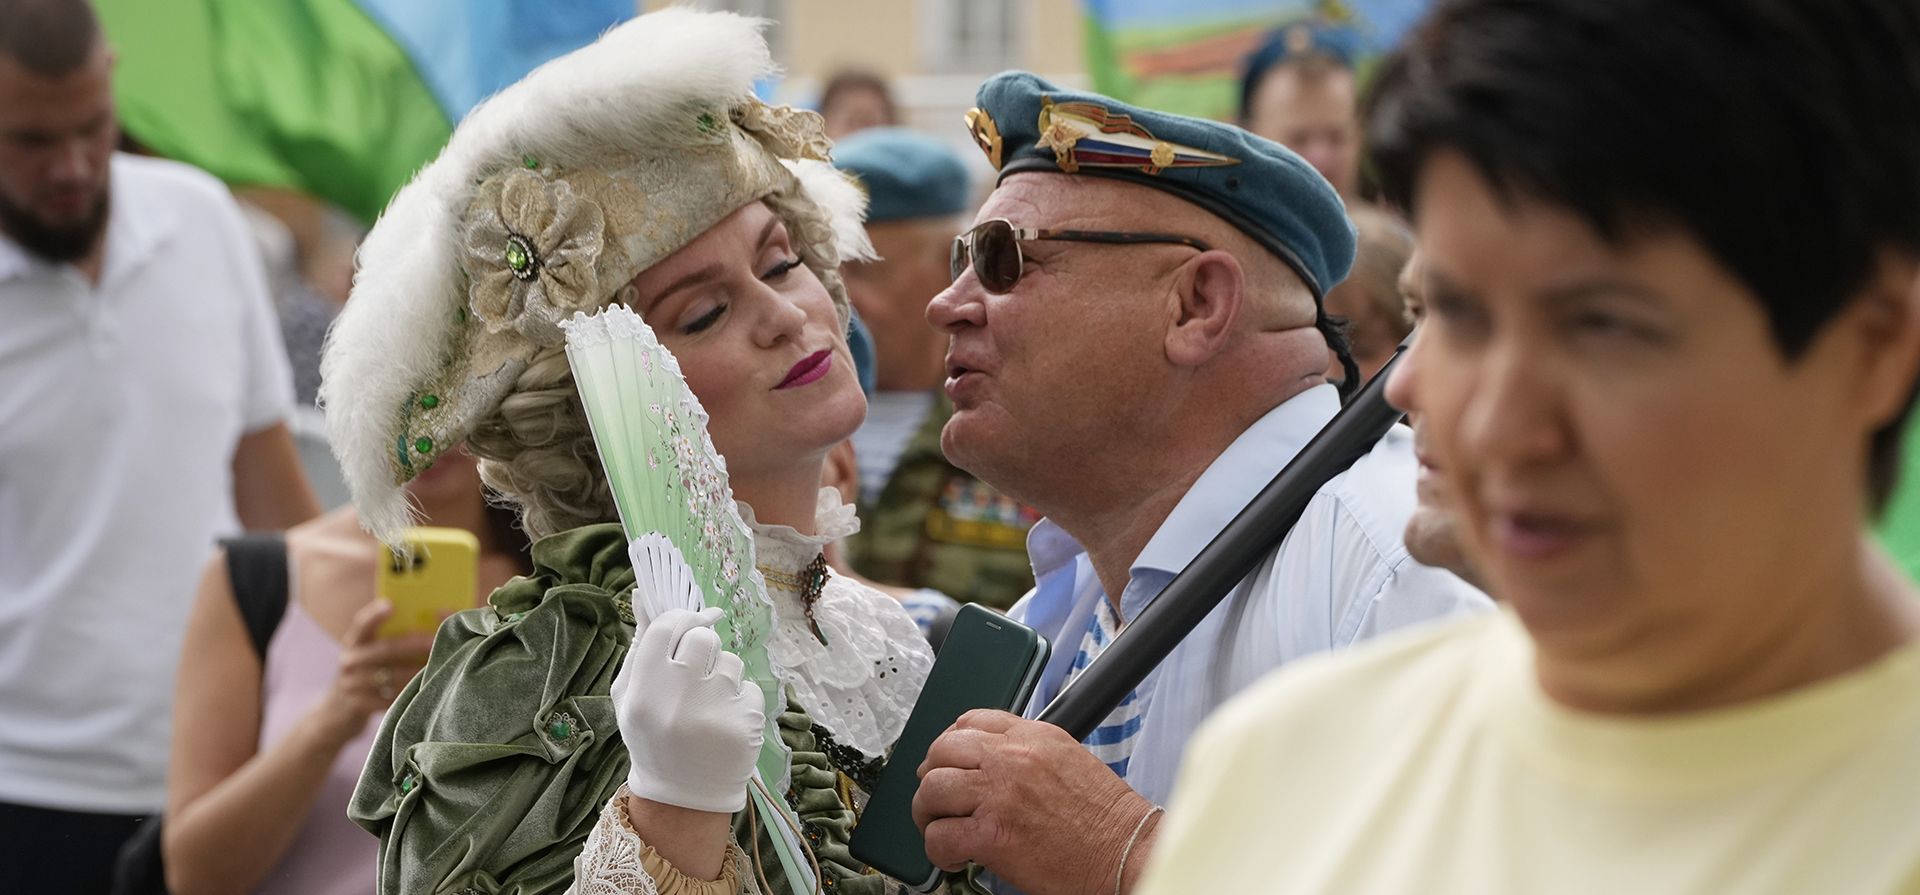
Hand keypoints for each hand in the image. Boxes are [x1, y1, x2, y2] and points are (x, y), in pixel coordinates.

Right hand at [313, 599, 432, 744]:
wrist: (338, 711)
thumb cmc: (369, 674)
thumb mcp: (370, 654)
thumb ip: (394, 638)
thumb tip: (436, 617)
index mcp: (354, 642)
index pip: (362, 624)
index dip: (375, 615)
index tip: (390, 604)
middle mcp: (349, 661)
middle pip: (384, 650)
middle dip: (413, 645)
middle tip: (435, 641)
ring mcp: (351, 685)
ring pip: (390, 676)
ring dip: (416, 672)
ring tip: (439, 668)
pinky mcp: (358, 706)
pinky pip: (388, 699)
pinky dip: (408, 694)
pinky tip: (425, 691)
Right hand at [613, 607, 764, 812]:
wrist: (681, 795)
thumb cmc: (652, 736)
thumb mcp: (630, 696)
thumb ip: (639, 645)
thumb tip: (644, 595)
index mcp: (644, 690)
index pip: (669, 626)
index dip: (683, 617)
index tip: (692, 622)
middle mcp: (678, 698)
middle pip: (703, 637)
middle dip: (702, 648)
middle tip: (697, 671)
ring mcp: (715, 710)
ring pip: (730, 661)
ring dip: (722, 675)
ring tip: (708, 706)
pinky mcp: (746, 723)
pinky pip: (749, 687)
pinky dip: (740, 701)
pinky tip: (723, 723)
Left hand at [913, 710, 1158, 894]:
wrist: (1126, 852)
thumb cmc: (1106, 818)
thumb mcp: (1069, 760)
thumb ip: (1029, 754)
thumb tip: (992, 764)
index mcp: (1033, 737)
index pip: (970, 721)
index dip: (949, 744)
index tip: (947, 763)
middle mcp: (1012, 759)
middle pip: (942, 750)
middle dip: (931, 775)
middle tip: (937, 799)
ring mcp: (999, 795)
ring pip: (932, 790)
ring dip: (928, 813)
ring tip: (941, 828)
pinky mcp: (992, 835)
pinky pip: (940, 836)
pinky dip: (939, 850)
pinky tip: (955, 857)